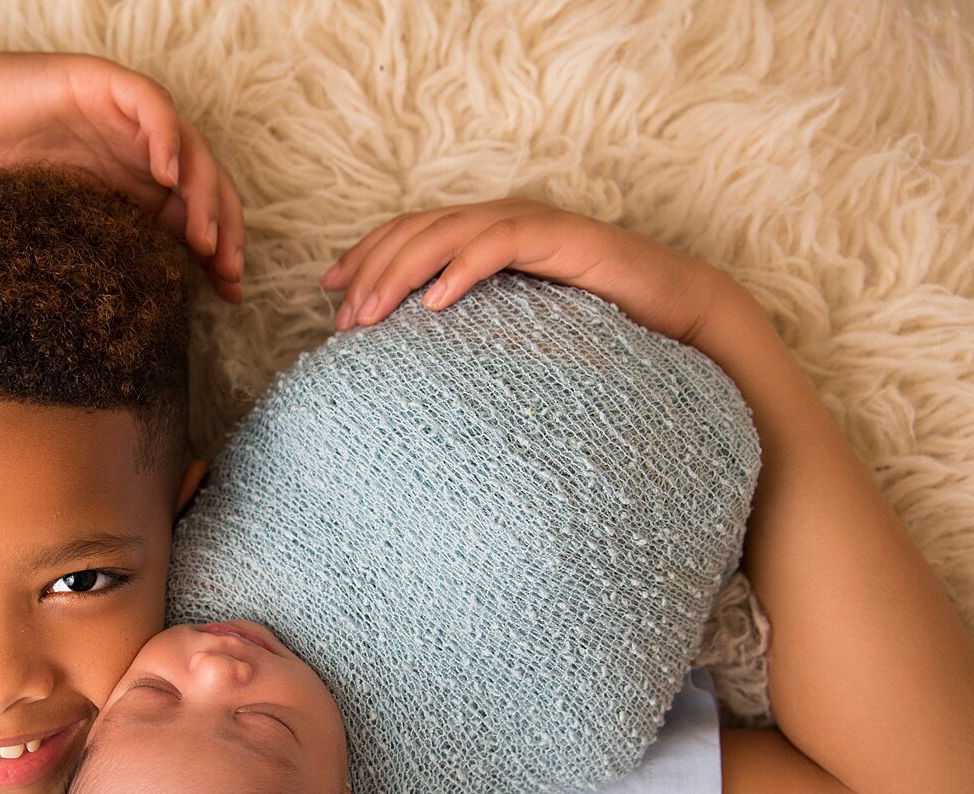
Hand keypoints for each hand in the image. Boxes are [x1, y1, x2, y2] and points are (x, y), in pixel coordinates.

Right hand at [0, 48, 245, 302]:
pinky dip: (168, 138)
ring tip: (206, 236)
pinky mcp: (106, 85)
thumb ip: (107, 255)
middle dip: (225, 228)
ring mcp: (129, 116)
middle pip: (207, 183)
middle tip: (227, 270)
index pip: (197, 214)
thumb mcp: (66, 232)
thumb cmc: (3, 182)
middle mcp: (144, 150)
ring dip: (204, 192)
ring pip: (191, 147)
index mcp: (139, 185)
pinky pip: (153, 107)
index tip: (229, 293)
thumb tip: (142, 315)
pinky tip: (169, 176)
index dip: (220, 250)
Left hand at [319, 198, 724, 343]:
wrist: (676, 311)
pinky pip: (501, 244)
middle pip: (416, 230)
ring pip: (447, 233)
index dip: (364, 258)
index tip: (328, 297)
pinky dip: (462, 268)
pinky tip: (435, 303)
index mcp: (483, 235)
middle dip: (372, 272)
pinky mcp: (561, 237)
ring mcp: (531, 222)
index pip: (407, 234)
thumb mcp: (512, 331)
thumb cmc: (592, 327)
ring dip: (402, 271)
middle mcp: (501, 219)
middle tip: (345, 321)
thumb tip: (409, 361)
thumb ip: (467, 332)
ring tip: (373, 313)